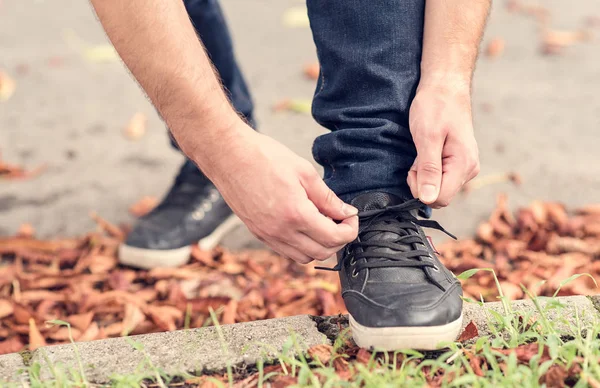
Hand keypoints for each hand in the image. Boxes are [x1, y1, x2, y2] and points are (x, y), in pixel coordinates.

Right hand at [198, 126, 358, 263]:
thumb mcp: (304, 172)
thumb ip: (327, 197)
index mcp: (296, 214)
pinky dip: (302, 246)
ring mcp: (268, 235)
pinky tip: (304, 225)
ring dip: (320, 246)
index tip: (351, 216)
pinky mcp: (258, 234)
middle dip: (339, 239)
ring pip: (304, 257)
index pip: (335, 238)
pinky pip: (287, 252)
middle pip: (322, 253)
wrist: (228, 157)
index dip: (350, 229)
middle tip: (341, 219)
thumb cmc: (264, 157)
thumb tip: (346, 212)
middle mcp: (281, 232)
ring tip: (323, 223)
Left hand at [407, 84, 479, 207]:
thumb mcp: (427, 138)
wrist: (445, 87)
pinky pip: (440, 178)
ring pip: (438, 187)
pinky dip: (428, 169)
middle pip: (439, 196)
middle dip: (421, 182)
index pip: (440, 199)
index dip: (421, 190)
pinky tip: (426, 152)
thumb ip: (429, 170)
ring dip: (424, 175)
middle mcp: (469, 169)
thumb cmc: (435, 107)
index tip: (413, 169)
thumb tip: (428, 199)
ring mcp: (465, 166)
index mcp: (464, 165)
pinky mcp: (458, 163)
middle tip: (417, 158)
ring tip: (422, 151)